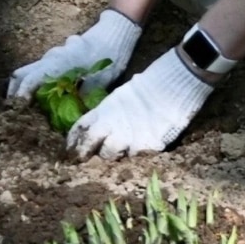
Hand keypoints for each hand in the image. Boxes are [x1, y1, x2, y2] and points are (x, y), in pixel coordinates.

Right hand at [7, 9, 141, 103]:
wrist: (114, 33)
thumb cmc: (108, 55)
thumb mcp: (99, 80)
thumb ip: (82, 98)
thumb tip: (73, 119)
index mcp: (56, 64)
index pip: (28, 79)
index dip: (20, 95)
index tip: (18, 109)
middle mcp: (49, 58)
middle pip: (20, 74)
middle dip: (14, 92)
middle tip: (16, 111)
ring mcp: (52, 56)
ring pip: (28, 71)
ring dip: (23, 87)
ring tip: (26, 108)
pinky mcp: (57, 57)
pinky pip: (38, 70)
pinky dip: (33, 82)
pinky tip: (41, 97)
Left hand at [66, 51, 213, 158]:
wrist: (173, 83)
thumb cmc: (149, 85)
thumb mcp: (121, 95)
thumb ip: (108, 112)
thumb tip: (99, 125)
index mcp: (105, 109)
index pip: (81, 127)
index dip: (74, 140)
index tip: (70, 148)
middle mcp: (113, 125)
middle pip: (91, 145)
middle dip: (85, 153)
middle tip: (84, 160)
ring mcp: (129, 136)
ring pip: (111, 154)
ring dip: (112, 154)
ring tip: (118, 151)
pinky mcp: (147, 145)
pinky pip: (135, 156)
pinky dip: (134, 154)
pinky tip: (138, 150)